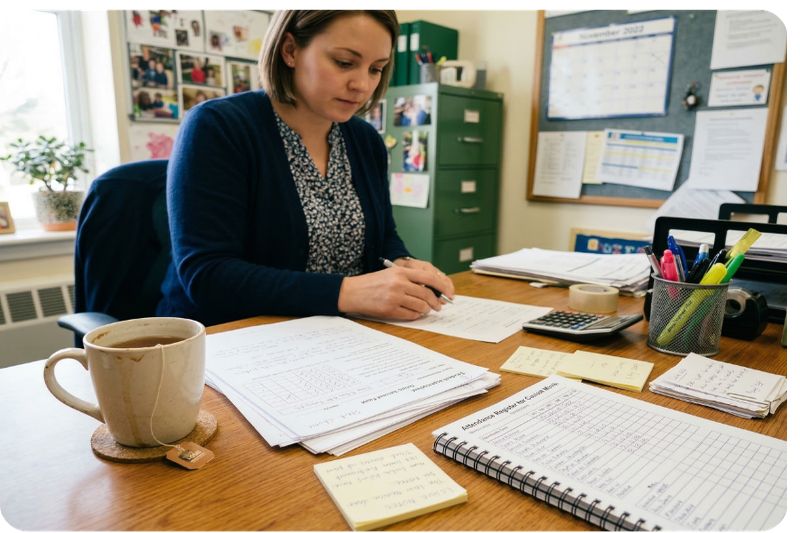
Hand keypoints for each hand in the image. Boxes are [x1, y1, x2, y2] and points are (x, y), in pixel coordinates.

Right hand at [338, 261, 454, 319]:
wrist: (351, 292)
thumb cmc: (372, 283)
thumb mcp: (391, 273)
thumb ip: (410, 278)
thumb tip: (430, 289)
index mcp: (401, 271)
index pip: (429, 278)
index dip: (442, 287)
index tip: (448, 294)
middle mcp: (399, 283)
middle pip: (427, 295)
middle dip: (436, 302)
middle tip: (439, 306)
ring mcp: (394, 297)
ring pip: (421, 307)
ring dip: (426, 310)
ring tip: (424, 310)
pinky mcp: (389, 310)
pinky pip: (410, 315)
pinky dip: (415, 315)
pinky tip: (414, 313)